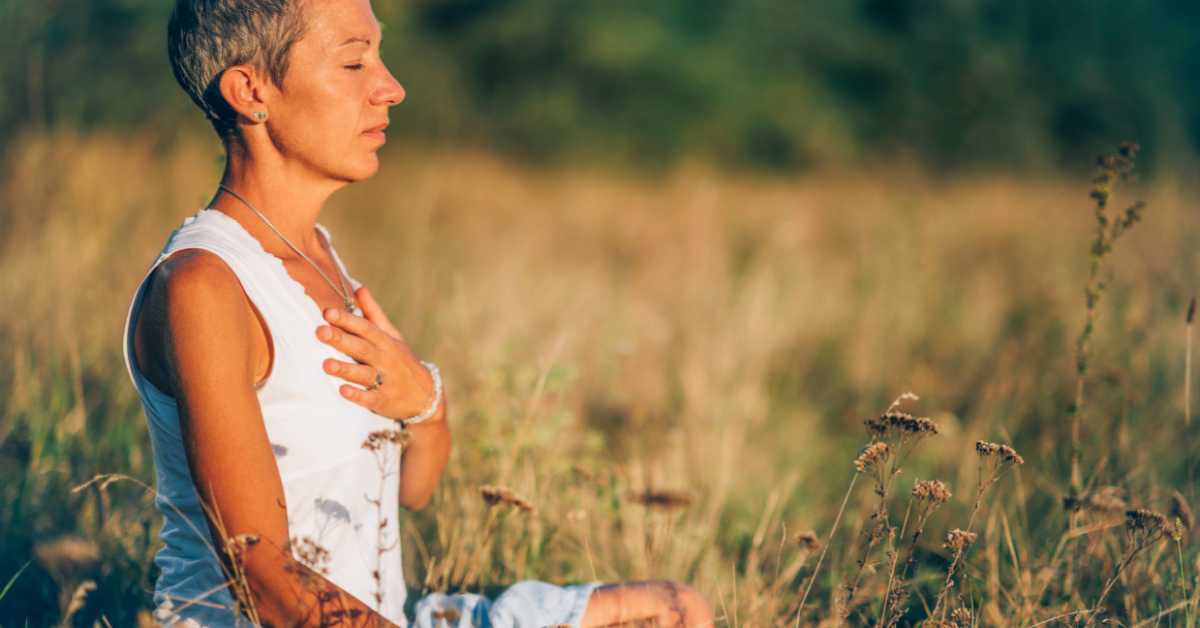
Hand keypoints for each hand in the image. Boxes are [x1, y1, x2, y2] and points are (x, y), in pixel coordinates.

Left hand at [315, 286, 435, 419]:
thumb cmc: (402, 360)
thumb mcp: (392, 336)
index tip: (328, 312)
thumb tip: (358, 288)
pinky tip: (342, 390)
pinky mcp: (384, 401)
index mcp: (385, 341)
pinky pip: (370, 398)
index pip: (365, 328)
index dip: (347, 320)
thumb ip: (373, 313)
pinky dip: (357, 395)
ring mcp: (386, 380)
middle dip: (341, 340)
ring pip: (363, 373)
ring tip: (326, 364)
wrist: (426, 395)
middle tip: (319, 332)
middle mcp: (385, 359)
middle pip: (361, 348)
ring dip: (345, 369)